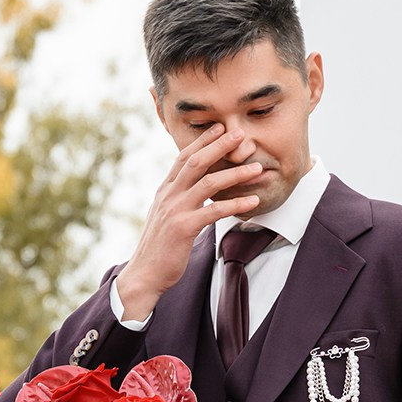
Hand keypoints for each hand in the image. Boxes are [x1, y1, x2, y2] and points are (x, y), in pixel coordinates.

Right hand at [116, 125, 262, 321]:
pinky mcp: (183, 228)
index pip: (183, 158)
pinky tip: (253, 201)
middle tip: (239, 134)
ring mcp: (175, 210)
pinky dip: (236, 204)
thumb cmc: (159, 247)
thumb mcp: (165, 216)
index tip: (220, 128)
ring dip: (235, 173)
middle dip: (219, 146)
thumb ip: (177, 199)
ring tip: (256, 168)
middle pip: (196, 162)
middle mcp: (168, 196)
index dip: (202, 141)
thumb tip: (193, 189)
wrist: (144, 273)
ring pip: (208, 183)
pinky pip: (214, 211)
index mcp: (165, 191)